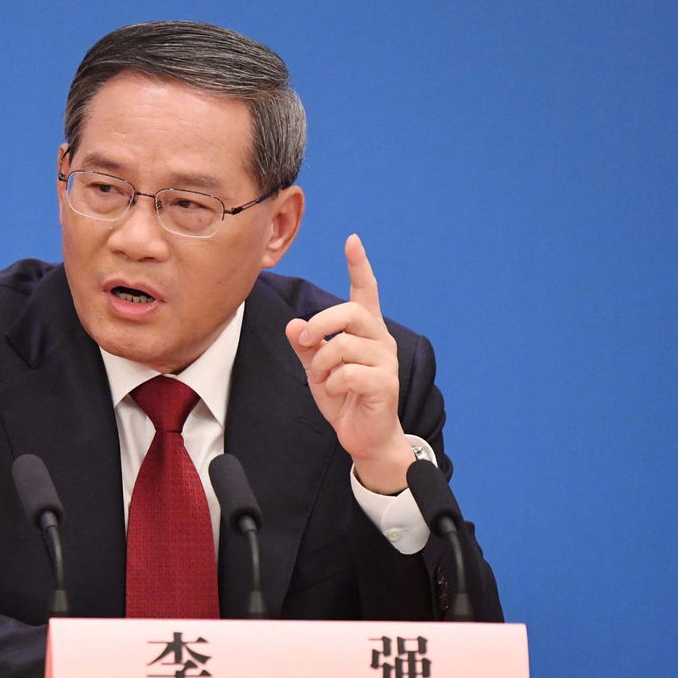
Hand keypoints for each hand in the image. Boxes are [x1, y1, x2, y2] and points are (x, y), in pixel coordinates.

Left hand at [285, 234, 414, 492]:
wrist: (365, 436)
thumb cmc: (344, 398)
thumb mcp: (317, 368)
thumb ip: (306, 345)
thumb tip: (292, 325)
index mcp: (366, 330)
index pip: (366, 291)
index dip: (359, 266)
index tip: (352, 241)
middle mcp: (380, 339)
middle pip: (349, 312)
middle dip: (320, 324)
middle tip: (305, 341)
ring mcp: (386, 361)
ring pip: (343, 345)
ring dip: (323, 364)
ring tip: (324, 379)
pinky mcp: (385, 384)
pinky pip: (348, 373)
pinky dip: (332, 383)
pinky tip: (336, 392)